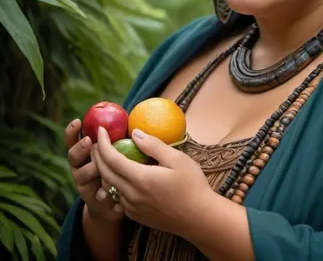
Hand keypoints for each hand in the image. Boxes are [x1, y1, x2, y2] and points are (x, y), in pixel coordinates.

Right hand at [65, 119, 123, 222]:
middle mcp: (81, 166)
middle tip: (89, 142)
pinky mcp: (93, 201)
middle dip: (79, 148)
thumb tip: (133, 125)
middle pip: (73, 156)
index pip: (74, 139)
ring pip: (82, 176)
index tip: (78, 121)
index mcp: (86, 152)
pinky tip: (107, 194)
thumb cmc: (121, 166)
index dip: (73, 131)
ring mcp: (84, 184)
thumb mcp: (121, 151)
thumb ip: (120, 137)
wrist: (117, 201)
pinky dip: (102, 194)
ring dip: (91, 169)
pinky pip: (96, 197)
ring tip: (99, 167)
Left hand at [94, 126, 214, 236]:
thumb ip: (154, 145)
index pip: (112, 159)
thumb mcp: (177, 159)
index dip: (103, 143)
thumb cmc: (192, 185)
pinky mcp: (136, 216)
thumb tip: (135, 133)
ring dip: (103, 170)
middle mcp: (131, 195)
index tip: (101, 130)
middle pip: (105, 173)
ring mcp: (132, 208)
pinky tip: (121, 176)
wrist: (199, 218)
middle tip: (97, 141)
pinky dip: (113, 183)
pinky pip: (118, 197)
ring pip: (109, 186)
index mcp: (140, 178)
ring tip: (106, 156)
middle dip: (98, 155)